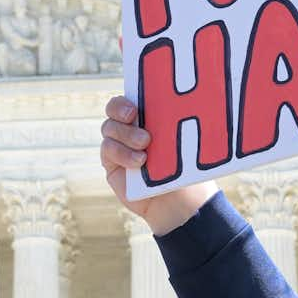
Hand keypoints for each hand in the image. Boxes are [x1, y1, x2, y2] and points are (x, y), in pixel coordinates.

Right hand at [100, 95, 218, 234]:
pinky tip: (139, 162)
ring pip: (109, 128)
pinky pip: (108, 149)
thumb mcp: (186, 143)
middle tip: (133, 115)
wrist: (178, 202)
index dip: (129, 95)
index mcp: (148, 114)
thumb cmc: (185, 168)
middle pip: (113, 108)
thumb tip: (188, 101)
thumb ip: (178, 123)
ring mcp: (118, 143)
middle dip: (119, 108)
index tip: (137, 103)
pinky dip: (122, 153)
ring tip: (145, 145)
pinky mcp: (111, 162)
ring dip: (126, 134)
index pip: (132, 95)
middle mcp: (130, 126)